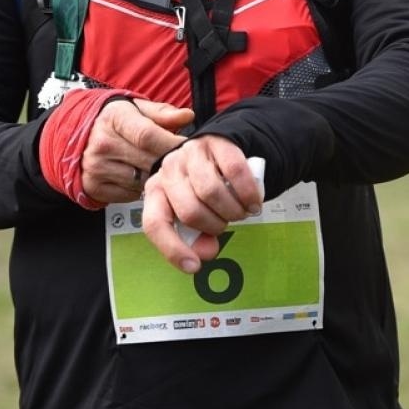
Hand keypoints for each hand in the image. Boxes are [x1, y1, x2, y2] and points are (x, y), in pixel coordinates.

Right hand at [79, 99, 192, 206]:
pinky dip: (142, 189)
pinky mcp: (94, 187)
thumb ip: (163, 113)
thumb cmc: (116, 120)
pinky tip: (142, 176)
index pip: (148, 136)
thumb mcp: (137, 108)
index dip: (172, 143)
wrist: (79, 135)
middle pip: (148, 160)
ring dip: (156, 177)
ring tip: (161, 167)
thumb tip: (187, 116)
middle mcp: (102, 144)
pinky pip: (131, 195)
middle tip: (183, 162)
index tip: (189, 148)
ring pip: (142, 181)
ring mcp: (96, 167)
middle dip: (170, 163)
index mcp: (114, 118)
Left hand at [141, 135, 262, 273]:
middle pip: (189, 211)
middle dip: (215, 226)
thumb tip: (205, 252)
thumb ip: (197, 235)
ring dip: (233, 211)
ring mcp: (192, 153)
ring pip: (212, 193)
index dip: (173, 248)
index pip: (155, 223)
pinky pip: (236, 172)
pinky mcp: (217, 142)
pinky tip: (253, 201)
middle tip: (226, 223)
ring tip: (241, 212)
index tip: (194, 266)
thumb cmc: (205, 186)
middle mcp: (169, 170)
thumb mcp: (196, 212)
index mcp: (156, 191)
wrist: (222, 149)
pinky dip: (248, 194)